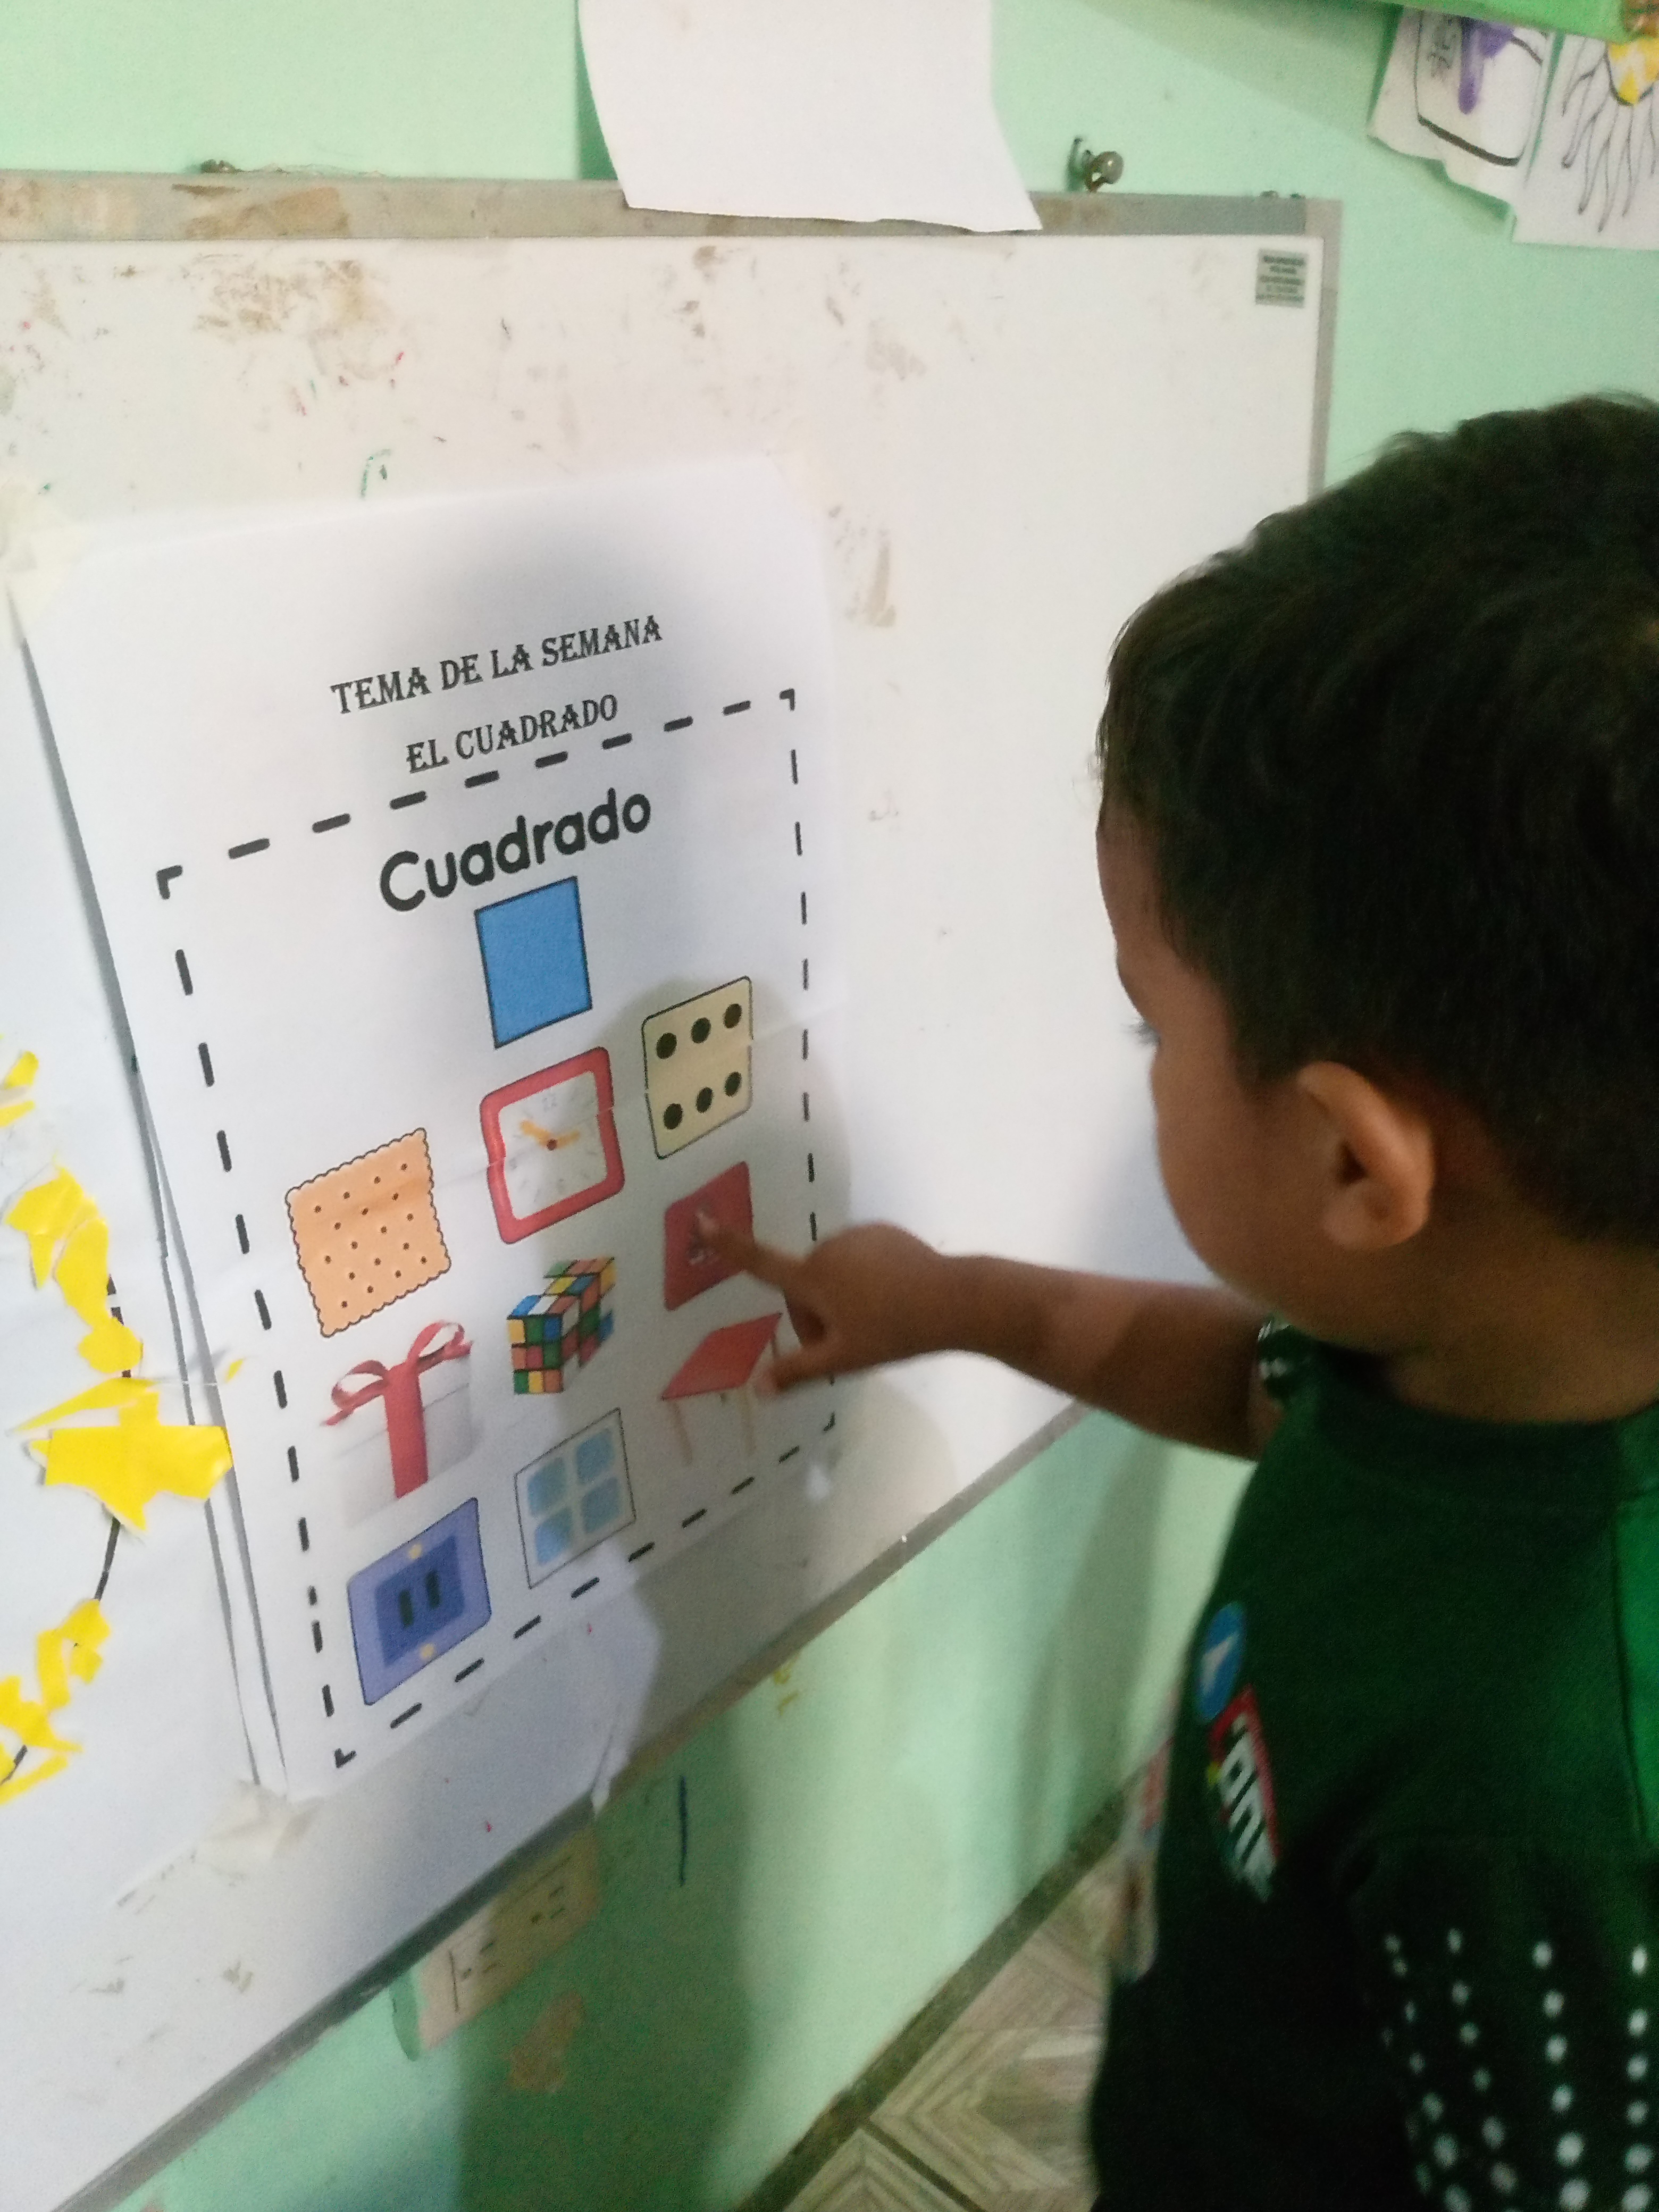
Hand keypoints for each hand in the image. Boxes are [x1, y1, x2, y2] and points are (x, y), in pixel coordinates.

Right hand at [697, 1218, 957, 1391]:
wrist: (953, 1300)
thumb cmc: (892, 1331)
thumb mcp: (842, 1359)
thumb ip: (797, 1372)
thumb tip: (757, 1390)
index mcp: (813, 1276)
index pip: (760, 1262)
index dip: (728, 1245)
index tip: (701, 1220)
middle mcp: (829, 1247)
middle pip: (804, 1286)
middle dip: (814, 1313)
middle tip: (845, 1343)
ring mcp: (858, 1236)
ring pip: (832, 1273)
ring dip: (840, 1297)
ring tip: (874, 1323)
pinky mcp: (883, 1232)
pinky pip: (859, 1258)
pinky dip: (864, 1279)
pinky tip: (891, 1300)